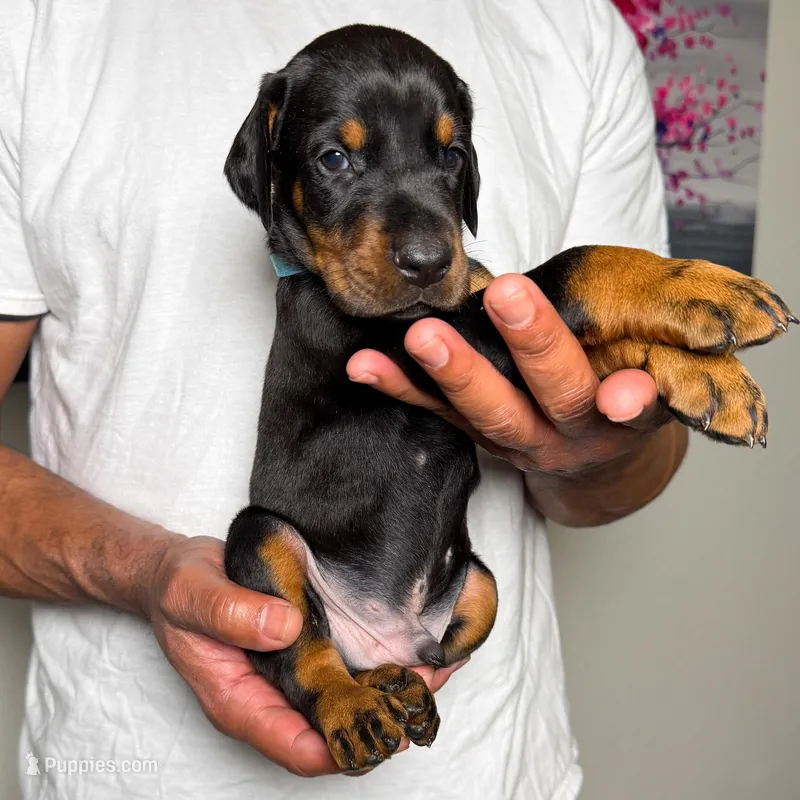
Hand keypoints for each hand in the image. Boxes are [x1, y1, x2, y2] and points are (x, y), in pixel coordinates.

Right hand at [143, 535, 462, 776]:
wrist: (177, 569)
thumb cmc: (177, 587)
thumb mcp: (192, 594)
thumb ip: (230, 613)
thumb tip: (284, 628)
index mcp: (239, 700)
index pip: (294, 747)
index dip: (341, 748)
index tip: (384, 729)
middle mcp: (270, 697)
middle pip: (331, 729)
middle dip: (380, 719)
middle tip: (424, 692)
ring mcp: (288, 675)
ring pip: (344, 700)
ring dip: (387, 692)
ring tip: (432, 669)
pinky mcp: (302, 649)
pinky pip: (343, 667)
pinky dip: (377, 662)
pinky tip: (409, 645)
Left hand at [347, 273, 673, 475]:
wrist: (592, 452)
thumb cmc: (623, 386)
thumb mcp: (654, 371)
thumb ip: (652, 359)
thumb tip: (647, 371)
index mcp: (625, 416)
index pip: (634, 405)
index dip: (632, 400)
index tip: (622, 397)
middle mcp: (570, 435)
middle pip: (555, 396)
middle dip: (533, 346)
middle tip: (509, 296)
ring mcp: (518, 439)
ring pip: (486, 414)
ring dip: (452, 373)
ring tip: (422, 337)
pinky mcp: (477, 434)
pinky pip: (437, 414)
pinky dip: (400, 388)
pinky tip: (363, 366)